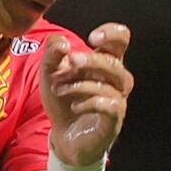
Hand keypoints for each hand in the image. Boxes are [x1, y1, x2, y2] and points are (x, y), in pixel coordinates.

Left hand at [41, 23, 133, 169]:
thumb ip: (52, 54)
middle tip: (71, 61)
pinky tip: (74, 106)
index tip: (92, 38)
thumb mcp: (50, 74)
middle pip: (114, 63)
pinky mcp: (113, 121)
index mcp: (104, 63)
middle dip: (91, 60)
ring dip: (81, 84)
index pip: (121, 41)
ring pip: (110, 85)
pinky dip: (90, 103)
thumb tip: (61, 42)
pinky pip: (110, 106)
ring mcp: (116, 101)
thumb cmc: (63, 101)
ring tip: (59, 89)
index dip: (112, 33)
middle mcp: (115, 81)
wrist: (64, 136)